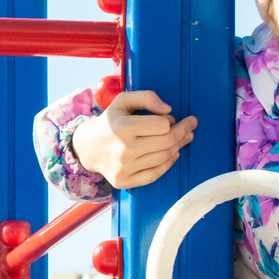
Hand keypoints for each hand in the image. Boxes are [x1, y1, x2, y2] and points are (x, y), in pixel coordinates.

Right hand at [73, 89, 197, 189]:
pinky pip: (155, 174)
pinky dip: (168, 164)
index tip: (170, 119)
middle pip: (167, 142)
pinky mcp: (124, 181)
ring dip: (178, 147)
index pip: (163, 125)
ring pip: (164, 158)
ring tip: (183, 139)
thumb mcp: (123, 100)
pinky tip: (173, 154)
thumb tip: (168, 110)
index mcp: (123, 128)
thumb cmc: (110, 121)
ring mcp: (124, 168)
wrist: (87, 147)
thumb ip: (147, 97)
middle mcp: (124, 150)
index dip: (171, 121)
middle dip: (183, 133)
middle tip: (190, 127)